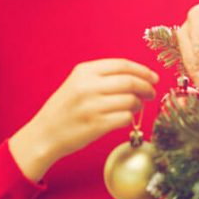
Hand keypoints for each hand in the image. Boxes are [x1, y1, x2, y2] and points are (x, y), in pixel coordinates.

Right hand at [9, 59, 157, 181]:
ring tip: (136, 107)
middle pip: (130, 82)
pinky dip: (129, 118)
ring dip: (138, 104)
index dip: (142, 70)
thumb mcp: (77, 83)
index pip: (122, 65)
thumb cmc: (65, 109)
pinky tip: (124, 119)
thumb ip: (102, 77)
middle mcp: (88, 86)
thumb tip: (138, 77)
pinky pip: (125, 118)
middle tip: (151, 93)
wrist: (44, 133)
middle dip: (146, 87)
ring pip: (130, 100)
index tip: (153, 77)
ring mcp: (92, 106)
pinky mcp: (96, 125)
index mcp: (84, 71)